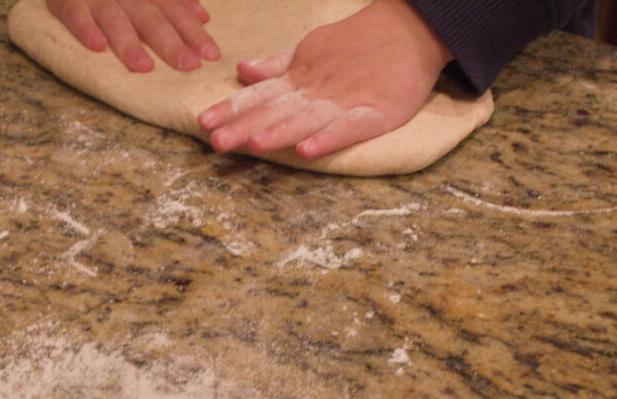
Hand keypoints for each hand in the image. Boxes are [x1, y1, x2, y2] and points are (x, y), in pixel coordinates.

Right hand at [47, 0, 220, 72]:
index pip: (174, 10)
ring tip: (144, 67)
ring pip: (115, 18)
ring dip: (130, 42)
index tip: (211, 54)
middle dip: (171, 41)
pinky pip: (75, 13)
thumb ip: (172, 1)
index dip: (192, 31)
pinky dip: (85, 28)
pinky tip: (97, 46)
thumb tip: (203, 16)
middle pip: (151, 17)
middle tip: (188, 65)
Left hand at [197, 0, 451, 159]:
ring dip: (280, 132)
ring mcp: (346, 101)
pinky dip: (328, 138)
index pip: (260, 95)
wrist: (412, 27)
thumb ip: (277, 66)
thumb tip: (242, 72)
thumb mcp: (311, 48)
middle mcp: (317, 90)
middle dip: (245, 126)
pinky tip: (307, 152)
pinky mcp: (377, 113)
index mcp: (300, 78)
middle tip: (216, 142)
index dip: (232, 109)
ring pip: (307, 119)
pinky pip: (349, 127)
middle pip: (276, 111)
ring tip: (255, 144)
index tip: (204, 122)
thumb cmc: (357, 42)